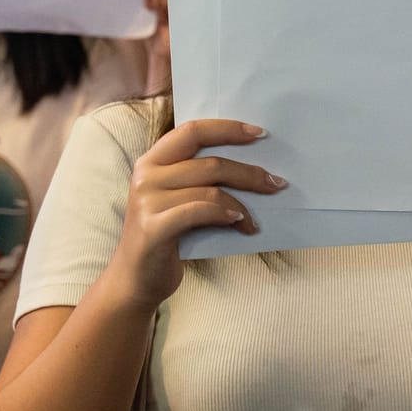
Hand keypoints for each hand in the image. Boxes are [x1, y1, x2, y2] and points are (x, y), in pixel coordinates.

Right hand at [110, 120, 281, 307]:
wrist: (134, 280)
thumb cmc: (165, 238)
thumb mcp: (177, 200)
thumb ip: (198, 180)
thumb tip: (251, 170)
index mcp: (151, 161)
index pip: (193, 131)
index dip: (228, 129)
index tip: (260, 133)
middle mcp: (146, 176)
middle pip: (209, 163)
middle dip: (249, 173)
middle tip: (277, 184)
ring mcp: (146, 201)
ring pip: (210, 189)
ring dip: (242, 204)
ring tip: (255, 220)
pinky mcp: (153, 227)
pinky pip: (200, 212)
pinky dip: (225, 215)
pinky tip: (241, 224)